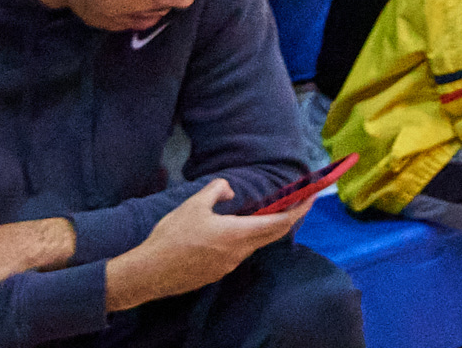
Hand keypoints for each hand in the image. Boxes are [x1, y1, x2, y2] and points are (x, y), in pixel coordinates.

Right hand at [106, 179, 309, 312]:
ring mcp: (229, 265)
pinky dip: (246, 239)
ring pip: (255, 244)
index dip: (299, 209)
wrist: (150, 272)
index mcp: (239, 234)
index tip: (311, 197)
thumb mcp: (194, 205)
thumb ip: (216, 190)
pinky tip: (233, 231)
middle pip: (273, 235)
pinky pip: (239, 253)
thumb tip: (229, 189)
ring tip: (264, 212)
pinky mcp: (216, 273)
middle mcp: (239, 252)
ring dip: (264, 229)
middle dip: (288, 217)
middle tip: (298, 202)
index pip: (280, 222)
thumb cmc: (172, 237)